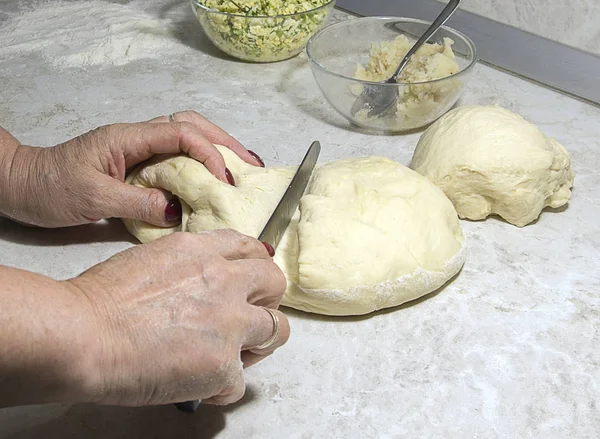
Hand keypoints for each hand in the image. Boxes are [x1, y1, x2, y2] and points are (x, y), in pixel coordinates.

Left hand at [0, 111, 264, 227]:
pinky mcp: (137, 163)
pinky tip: (214, 179)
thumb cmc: (50, 188)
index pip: (181, 134)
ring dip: (217, 149)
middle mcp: (137, 137)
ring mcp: (138, 148)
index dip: (209, 154)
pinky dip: (201, 164)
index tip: (225, 181)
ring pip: (187, 136)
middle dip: (225, 143)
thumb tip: (179, 211)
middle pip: (192, 125)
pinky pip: (177, 157)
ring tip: (243, 168)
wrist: (21, 184)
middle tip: (252, 165)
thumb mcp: (93, 199)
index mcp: (128, 138)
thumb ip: (138, 202)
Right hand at [67, 229, 289, 405]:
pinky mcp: (223, 365)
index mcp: (202, 252)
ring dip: (259, 344)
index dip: (255, 266)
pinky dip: (223, 387)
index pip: (250, 248)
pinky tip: (201, 385)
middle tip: (250, 316)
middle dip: (267, 300)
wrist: (83, 334)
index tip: (251, 280)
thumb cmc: (98, 300)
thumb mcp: (149, 259)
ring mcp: (229, 323)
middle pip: (274, 282)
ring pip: (277, 330)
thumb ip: (186, 267)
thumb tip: (197, 285)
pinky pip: (240, 382)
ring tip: (234, 355)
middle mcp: (224, 281)